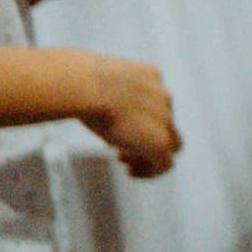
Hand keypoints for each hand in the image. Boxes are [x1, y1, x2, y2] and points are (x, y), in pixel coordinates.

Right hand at [80, 58, 178, 176]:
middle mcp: (163, 96)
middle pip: (167, 124)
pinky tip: (131, 173)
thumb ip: (105, 90)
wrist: (85, 87)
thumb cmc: (80, 83)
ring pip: (171, 144)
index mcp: (151, 77)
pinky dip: (151, 171)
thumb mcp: (98, 82)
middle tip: (122, 151)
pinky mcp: (160, 141)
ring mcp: (165, 119)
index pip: (157, 102)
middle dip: (146, 138)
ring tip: (128, 165)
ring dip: (150, 156)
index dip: (140, 120)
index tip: (119, 130)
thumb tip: (86, 99)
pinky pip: (165, 163)